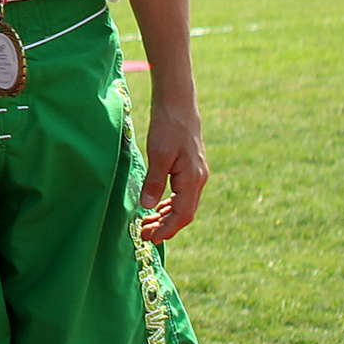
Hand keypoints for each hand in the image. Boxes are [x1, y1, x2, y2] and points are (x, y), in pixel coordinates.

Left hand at [138, 99, 207, 241]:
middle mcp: (199, 180)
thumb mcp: (158, 155)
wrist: (179, 104)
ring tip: (147, 224)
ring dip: (167, 216)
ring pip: (184, 204)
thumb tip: (147, 207)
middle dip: (165, 226)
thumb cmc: (168, 127)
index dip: (167, 229)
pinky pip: (183, 194)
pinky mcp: (191, 168)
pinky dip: (170, 204)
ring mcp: (197, 174)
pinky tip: (158, 207)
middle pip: (184, 213)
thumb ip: (154, 182)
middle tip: (144, 235)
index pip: (182, 215)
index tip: (150, 239)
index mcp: (192, 179)